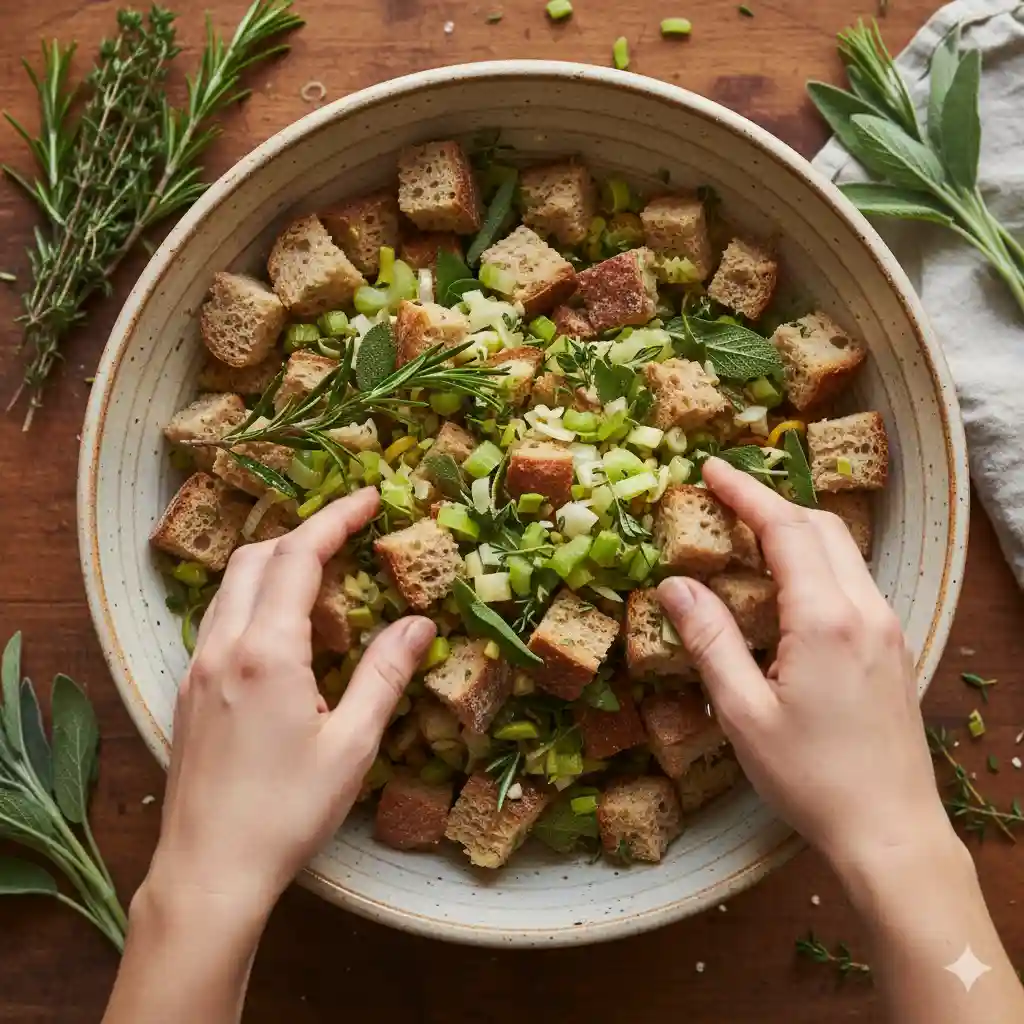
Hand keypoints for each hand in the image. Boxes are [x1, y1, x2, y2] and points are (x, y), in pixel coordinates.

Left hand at [144, 487, 435, 917]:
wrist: (207, 871)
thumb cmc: (286, 813)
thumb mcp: (352, 745)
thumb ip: (385, 674)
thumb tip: (419, 623)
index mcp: (266, 652)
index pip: (299, 557)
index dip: (334, 519)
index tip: (367, 498)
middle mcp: (222, 647)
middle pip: (257, 558)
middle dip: (303, 532)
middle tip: (347, 532)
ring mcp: (196, 668)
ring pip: (231, 586)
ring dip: (273, 562)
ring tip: (318, 569)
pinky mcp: (186, 692)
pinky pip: (218, 618)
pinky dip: (252, 597)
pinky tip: (280, 626)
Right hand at [658, 459, 951, 870]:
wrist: (891, 832)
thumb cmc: (811, 778)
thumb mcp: (742, 713)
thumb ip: (709, 640)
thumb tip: (675, 585)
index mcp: (826, 620)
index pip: (785, 529)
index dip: (745, 492)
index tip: (711, 469)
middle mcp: (865, 610)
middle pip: (820, 527)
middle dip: (770, 502)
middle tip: (723, 498)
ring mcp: (887, 627)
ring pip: (842, 551)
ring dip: (796, 530)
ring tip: (748, 534)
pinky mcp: (893, 647)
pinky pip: (853, 581)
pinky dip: (816, 561)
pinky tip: (788, 586)